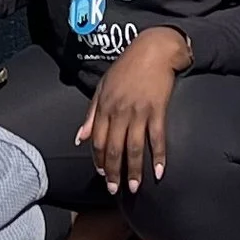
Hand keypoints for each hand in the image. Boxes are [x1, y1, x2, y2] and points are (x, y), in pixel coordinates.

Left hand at [77, 26, 188, 192]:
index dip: (98, 160)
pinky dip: (159, 156)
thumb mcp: (103, 87)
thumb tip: (80, 137)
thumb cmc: (127, 68)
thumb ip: (91, 114)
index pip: (98, 140)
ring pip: (134, 147)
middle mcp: (120, 111)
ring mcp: (139, 111)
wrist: (153, 50)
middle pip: (114, 148)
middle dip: (113, 172)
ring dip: (134, 170)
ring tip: (135, 187)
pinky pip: (157, 138)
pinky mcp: (158, 110)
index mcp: (105, 106)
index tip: (101, 174)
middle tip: (115, 189)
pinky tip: (159, 172)